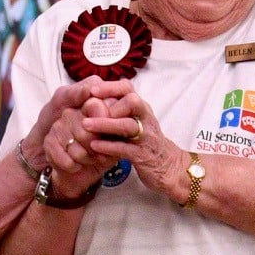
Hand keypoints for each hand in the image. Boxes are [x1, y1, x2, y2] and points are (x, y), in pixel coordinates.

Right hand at [39, 79, 132, 194]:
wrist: (81, 171)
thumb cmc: (102, 151)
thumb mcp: (116, 139)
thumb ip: (120, 128)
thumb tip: (125, 121)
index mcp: (88, 106)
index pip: (96, 105)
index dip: (105, 123)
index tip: (110, 136)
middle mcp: (70, 112)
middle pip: (87, 130)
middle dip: (97, 148)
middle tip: (101, 154)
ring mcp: (57, 127)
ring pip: (77, 148)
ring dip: (87, 159)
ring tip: (90, 159)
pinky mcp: (49, 143)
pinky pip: (67, 159)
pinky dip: (75, 166)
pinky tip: (77, 166)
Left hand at [80, 89, 189, 204]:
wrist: (169, 167)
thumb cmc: (146, 142)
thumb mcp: (137, 121)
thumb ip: (120, 110)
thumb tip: (93, 98)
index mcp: (142, 109)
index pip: (128, 89)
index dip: (110, 87)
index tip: (92, 90)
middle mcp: (146, 119)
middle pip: (133, 102)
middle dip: (110, 103)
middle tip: (88, 107)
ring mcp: (146, 138)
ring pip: (127, 125)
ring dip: (105, 124)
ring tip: (85, 125)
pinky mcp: (143, 156)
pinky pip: (125, 149)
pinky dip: (109, 146)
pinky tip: (94, 146)